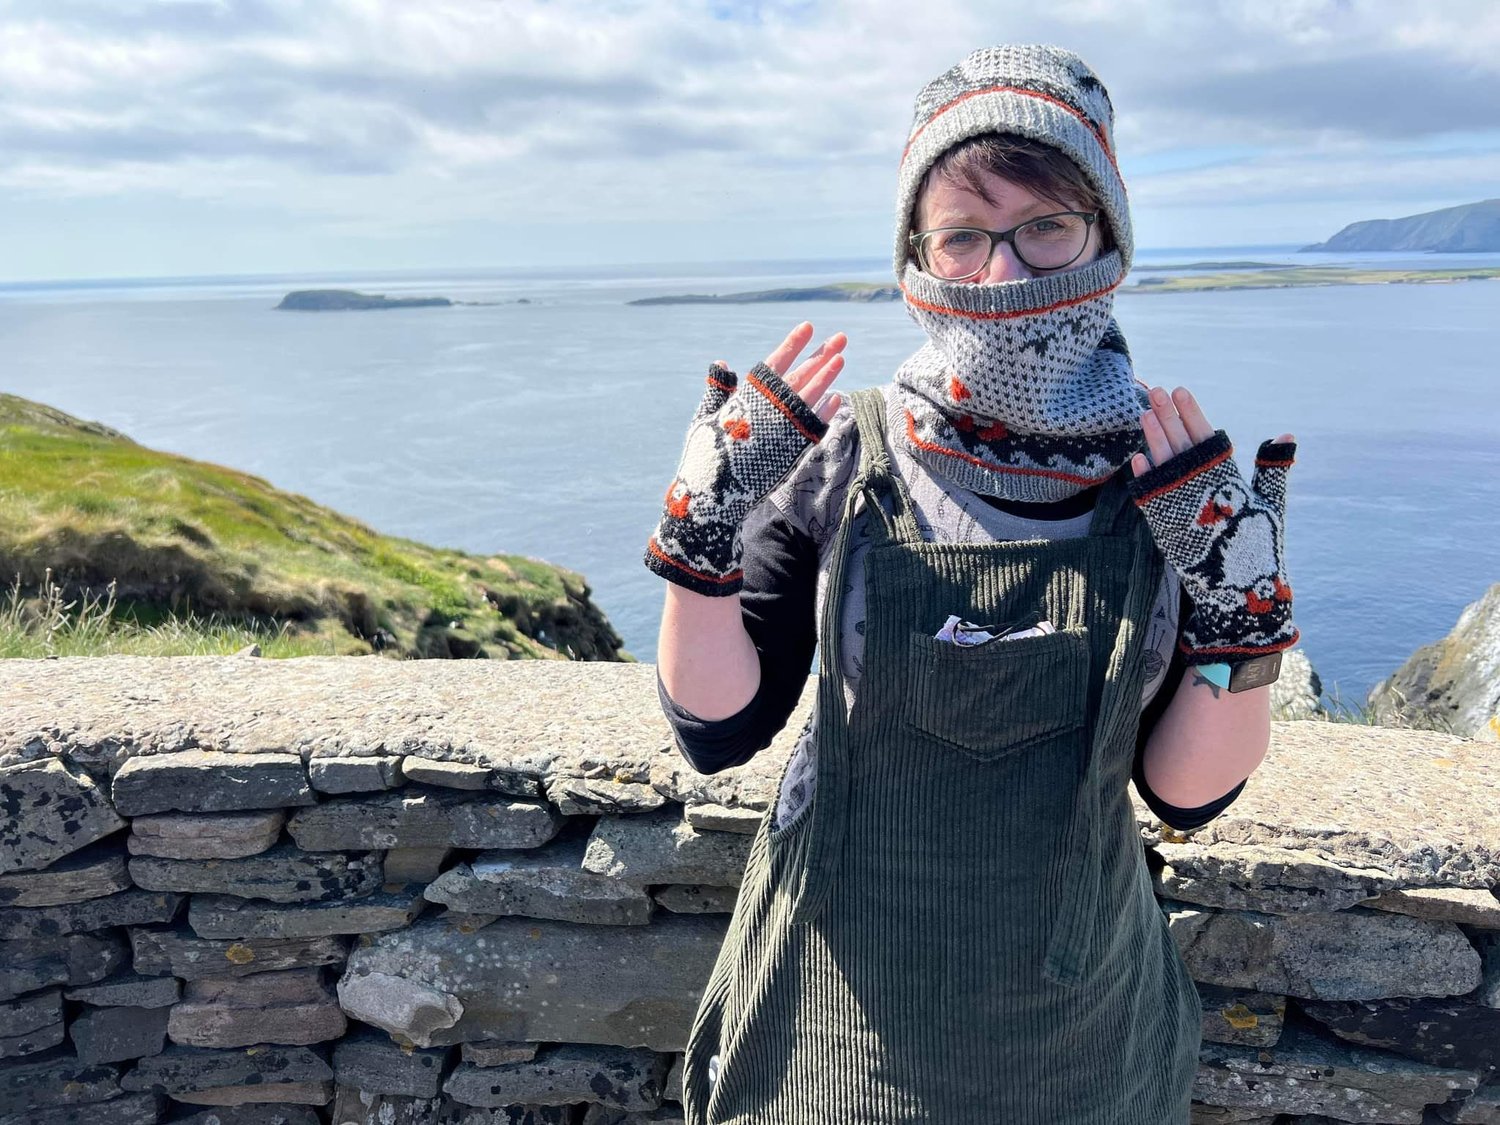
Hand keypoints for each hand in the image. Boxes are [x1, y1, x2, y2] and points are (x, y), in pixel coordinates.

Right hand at [644, 323, 846, 596]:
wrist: (710, 497)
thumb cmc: (702, 458)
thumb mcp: (704, 418)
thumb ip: (717, 390)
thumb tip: (722, 362)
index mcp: (743, 398)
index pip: (773, 363)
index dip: (792, 344)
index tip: (808, 326)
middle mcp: (766, 410)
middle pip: (799, 376)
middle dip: (820, 355)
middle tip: (840, 338)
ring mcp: (781, 430)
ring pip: (810, 397)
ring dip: (827, 376)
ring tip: (842, 357)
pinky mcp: (790, 452)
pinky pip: (813, 427)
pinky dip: (825, 412)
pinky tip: (837, 398)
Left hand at [1127, 385, 1298, 662]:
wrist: (1242, 594)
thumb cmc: (1259, 547)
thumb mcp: (1271, 505)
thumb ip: (1272, 469)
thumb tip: (1284, 434)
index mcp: (1234, 484)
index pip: (1209, 440)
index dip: (1193, 414)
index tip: (1181, 390)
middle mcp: (1209, 495)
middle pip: (1183, 448)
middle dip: (1169, 418)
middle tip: (1155, 392)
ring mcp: (1187, 512)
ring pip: (1166, 468)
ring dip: (1154, 440)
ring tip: (1143, 414)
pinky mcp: (1170, 532)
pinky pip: (1153, 500)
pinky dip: (1146, 479)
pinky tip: (1138, 459)